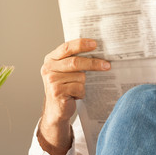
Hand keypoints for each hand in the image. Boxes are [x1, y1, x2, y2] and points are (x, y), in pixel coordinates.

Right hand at [38, 39, 110, 154]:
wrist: (55, 110)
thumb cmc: (64, 88)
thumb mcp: (65, 71)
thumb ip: (73, 60)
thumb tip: (95, 50)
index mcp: (50, 59)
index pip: (67, 47)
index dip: (81, 44)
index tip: (95, 44)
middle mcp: (48, 68)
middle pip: (75, 62)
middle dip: (93, 63)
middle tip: (107, 65)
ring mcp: (52, 80)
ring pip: (79, 76)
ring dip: (83, 84)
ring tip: (76, 88)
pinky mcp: (57, 92)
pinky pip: (78, 88)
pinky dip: (81, 93)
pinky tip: (74, 96)